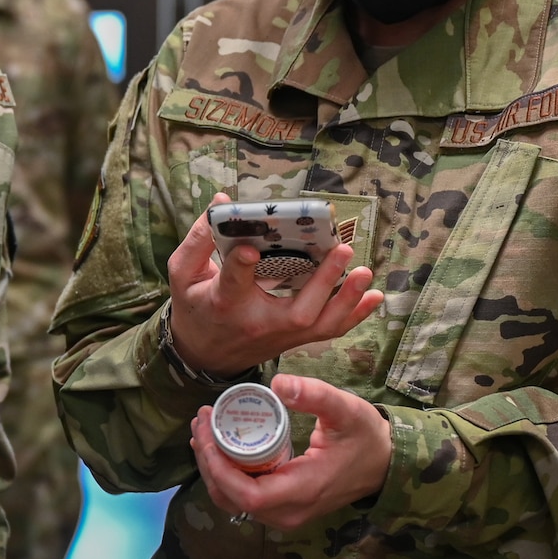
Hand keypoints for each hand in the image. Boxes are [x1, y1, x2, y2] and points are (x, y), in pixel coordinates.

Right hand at [166, 195, 383, 376]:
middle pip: (296, 311)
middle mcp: (258, 323)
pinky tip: (375, 296)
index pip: (233, 282)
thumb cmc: (195, 308)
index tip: (250, 247)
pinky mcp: (295, 340)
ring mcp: (281, 336)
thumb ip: (198, 239)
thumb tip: (222, 202)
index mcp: (225, 302)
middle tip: (344, 251)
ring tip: (366, 273)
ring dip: (347, 301)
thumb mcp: (182, 274)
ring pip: (320, 326)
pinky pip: (329, 331)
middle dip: (323, 283)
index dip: (241, 265)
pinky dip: (354, 315)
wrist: (204, 356)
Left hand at [189, 374, 393, 530]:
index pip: (248, 495)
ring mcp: (285, 514)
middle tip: (201, 421)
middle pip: (232, 499)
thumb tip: (279, 383)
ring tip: (204, 429)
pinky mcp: (282, 508)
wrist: (384, 464)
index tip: (208, 435)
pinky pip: (244, 498)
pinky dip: (226, 475)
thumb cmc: (365, 436)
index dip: (220, 469)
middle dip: (209, 462)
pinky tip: (220, 445)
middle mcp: (289, 512)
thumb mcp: (345, 410)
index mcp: (302, 491)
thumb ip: (314, 396)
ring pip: (234, 501)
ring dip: (213, 468)